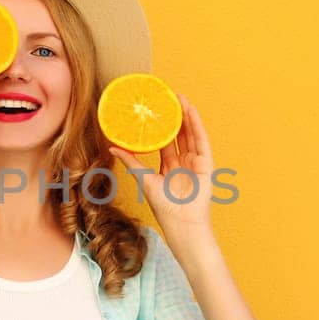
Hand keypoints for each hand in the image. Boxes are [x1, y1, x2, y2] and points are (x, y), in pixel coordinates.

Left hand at [109, 93, 215, 233]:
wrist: (181, 222)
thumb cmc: (163, 206)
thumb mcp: (144, 179)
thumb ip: (131, 161)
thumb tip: (112, 147)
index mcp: (168, 167)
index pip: (166, 141)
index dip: (161, 126)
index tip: (156, 111)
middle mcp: (183, 163)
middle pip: (180, 134)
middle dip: (175, 116)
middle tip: (168, 97)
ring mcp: (195, 162)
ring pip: (191, 134)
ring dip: (187, 116)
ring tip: (180, 99)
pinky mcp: (206, 164)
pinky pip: (202, 141)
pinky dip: (197, 126)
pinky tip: (192, 112)